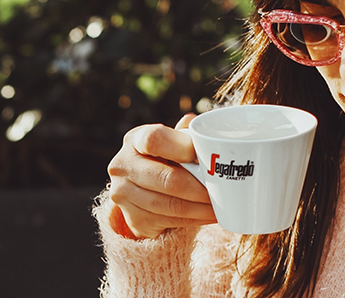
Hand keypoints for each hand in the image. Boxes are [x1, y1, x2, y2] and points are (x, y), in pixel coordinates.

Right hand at [105, 113, 216, 238]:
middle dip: (200, 188)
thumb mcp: (169, 143)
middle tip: (222, 191)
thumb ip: (184, 135)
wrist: (139, 190)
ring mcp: (124, 194)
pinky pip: (170, 221)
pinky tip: (208, 215)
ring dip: (200, 208)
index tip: (205, 157)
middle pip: (167, 179)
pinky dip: (194, 219)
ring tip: (220, 206)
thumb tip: (197, 123)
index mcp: (134, 140)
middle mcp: (123, 166)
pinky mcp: (133, 218)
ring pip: (170, 204)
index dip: (183, 148)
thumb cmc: (162, 160)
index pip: (154, 140)